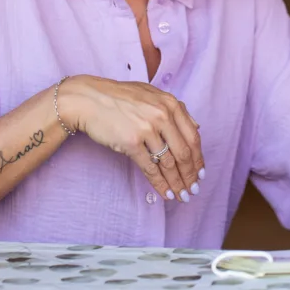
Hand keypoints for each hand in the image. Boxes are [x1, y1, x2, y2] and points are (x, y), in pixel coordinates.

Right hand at [58, 76, 203, 202]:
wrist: (88, 99)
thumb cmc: (119, 97)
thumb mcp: (152, 94)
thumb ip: (175, 109)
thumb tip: (196, 126)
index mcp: (171, 104)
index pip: (193, 136)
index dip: (198, 158)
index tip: (200, 172)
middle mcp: (162, 115)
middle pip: (184, 152)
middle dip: (191, 175)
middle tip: (193, 190)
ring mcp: (147, 129)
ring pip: (169, 163)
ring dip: (177, 183)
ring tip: (182, 195)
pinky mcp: (131, 142)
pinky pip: (151, 168)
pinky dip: (160, 184)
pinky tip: (166, 193)